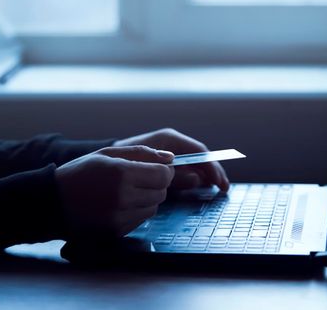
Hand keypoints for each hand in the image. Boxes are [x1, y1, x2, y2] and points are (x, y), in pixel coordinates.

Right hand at [56, 145, 174, 239]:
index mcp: (122, 174)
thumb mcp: (108, 154)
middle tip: (137, 179)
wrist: (51, 203)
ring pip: (154, 207)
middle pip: (161, 192)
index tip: (155, 168)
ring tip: (125, 192)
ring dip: (147, 199)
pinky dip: (136, 211)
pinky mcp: (117, 231)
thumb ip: (142, 153)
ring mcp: (120, 217)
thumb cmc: (80, 173)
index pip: (164, 175)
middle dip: (155, 184)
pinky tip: (118, 205)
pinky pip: (141, 220)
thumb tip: (171, 158)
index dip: (164, 170)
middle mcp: (123, 197)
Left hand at [114, 128, 229, 191]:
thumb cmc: (121, 162)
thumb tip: (196, 179)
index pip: (198, 151)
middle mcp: (172, 145)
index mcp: (169, 140)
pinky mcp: (165, 163)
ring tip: (217, 188)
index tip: (219, 181)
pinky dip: (196, 178)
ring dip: (206, 175)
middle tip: (224, 188)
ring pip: (195, 164)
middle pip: (200, 157)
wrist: (102, 162)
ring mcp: (169, 153)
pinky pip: (186, 169)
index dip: (211, 166)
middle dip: (213, 172)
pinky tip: (202, 186)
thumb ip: (172, 174)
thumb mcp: (147, 168)